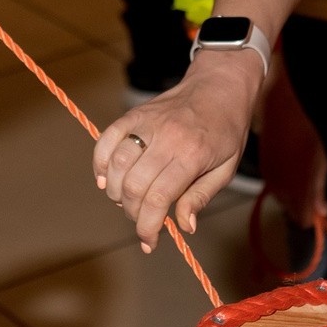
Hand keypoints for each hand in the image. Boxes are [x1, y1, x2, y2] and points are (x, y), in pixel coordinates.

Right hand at [94, 49, 261, 248]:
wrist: (219, 86)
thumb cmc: (226, 129)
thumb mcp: (226, 168)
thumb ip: (201, 197)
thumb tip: (184, 226)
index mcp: (192, 155)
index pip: (158, 198)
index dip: (147, 226)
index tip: (148, 241)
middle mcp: (166, 138)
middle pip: (133, 185)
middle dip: (132, 212)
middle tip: (141, 219)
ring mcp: (146, 123)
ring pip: (116, 164)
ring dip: (115, 191)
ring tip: (126, 199)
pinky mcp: (133, 114)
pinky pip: (106, 139)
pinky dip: (100, 163)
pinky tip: (105, 179)